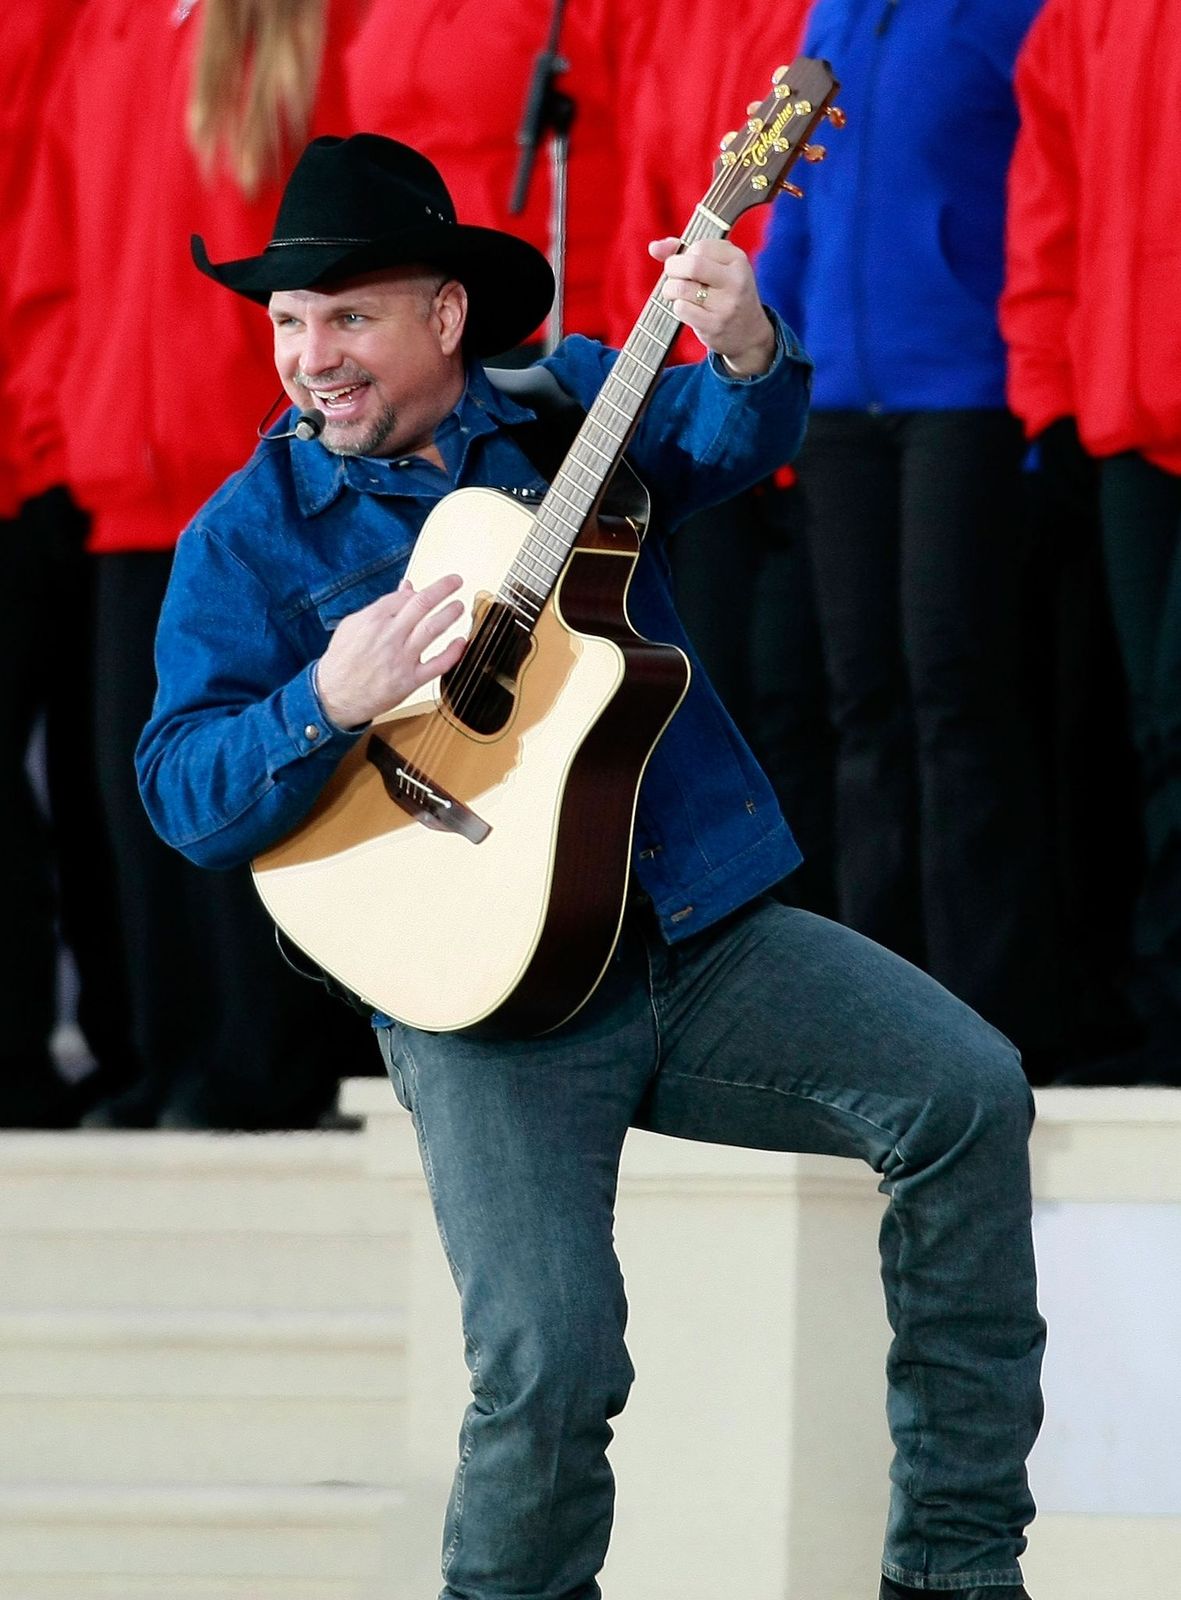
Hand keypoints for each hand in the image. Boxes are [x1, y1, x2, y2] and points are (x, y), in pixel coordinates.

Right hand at [315, 572, 467, 727]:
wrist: (333, 696)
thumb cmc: (342, 661)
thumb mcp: (353, 626)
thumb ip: (381, 606)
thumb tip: (406, 588)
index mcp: (373, 619)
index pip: (405, 597)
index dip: (420, 592)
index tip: (428, 592)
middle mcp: (389, 636)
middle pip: (421, 604)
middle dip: (443, 589)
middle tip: (456, 581)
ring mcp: (401, 658)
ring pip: (432, 630)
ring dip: (450, 614)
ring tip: (459, 606)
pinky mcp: (410, 680)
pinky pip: (437, 664)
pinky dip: (453, 653)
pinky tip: (461, 642)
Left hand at [650, 237, 775, 376]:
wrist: (750, 334)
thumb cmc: (725, 295)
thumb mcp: (716, 267)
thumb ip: (685, 252)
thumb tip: (654, 248)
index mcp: (738, 260)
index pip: (699, 246)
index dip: (685, 254)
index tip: (687, 264)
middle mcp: (736, 280)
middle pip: (691, 265)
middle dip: (672, 268)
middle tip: (673, 276)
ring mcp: (726, 305)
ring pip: (682, 287)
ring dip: (670, 289)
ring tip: (676, 293)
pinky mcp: (715, 325)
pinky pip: (681, 308)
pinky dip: (677, 307)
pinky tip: (686, 309)